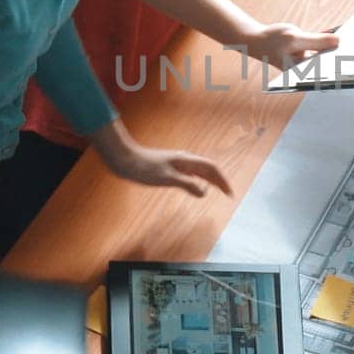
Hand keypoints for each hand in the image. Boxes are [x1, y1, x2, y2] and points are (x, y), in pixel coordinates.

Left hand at [107, 144, 232, 196]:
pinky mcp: (170, 166)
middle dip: (219, 181)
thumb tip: (205, 191)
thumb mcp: (167, 178)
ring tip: (216, 190)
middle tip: (228, 194)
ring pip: (200, 170)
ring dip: (210, 180)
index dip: (223, 181)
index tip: (230, 194)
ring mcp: (177, 162)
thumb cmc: (144, 168)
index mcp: (186, 161)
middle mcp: (185, 159)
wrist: (124, 159)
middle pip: (208, 169)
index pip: (212, 169)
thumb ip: (187, 184)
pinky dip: (198, 180)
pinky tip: (195, 185)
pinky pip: (191, 172)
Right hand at [241, 22, 338, 66]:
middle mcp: (307, 72)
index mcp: (302, 75)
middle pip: (330, 66)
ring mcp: (308, 63)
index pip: (326, 74)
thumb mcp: (295, 38)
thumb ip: (316, 41)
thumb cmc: (272, 40)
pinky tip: (344, 32)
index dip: (342, 69)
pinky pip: (323, 48)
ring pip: (328, 56)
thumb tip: (338, 41)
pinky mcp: (308, 54)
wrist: (256, 40)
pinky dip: (330, 40)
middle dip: (344, 56)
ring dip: (339, 48)